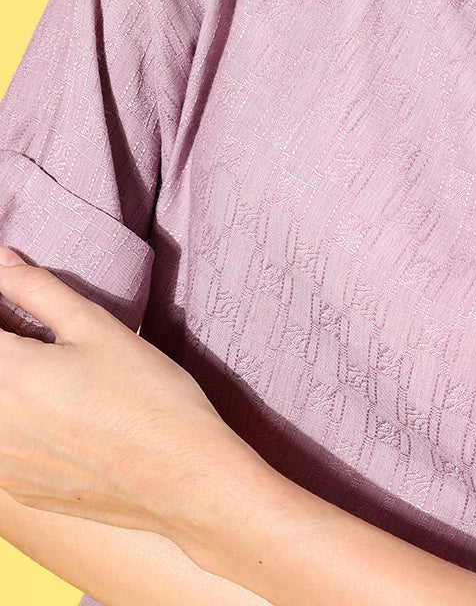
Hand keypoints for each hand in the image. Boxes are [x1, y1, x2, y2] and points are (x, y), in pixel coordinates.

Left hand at [0, 245, 234, 545]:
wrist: (182, 477)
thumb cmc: (148, 395)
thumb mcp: (96, 327)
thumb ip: (36, 289)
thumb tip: (0, 260)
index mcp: (7, 374)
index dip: (2, 309)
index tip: (21, 309)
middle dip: (10, 345)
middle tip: (41, 340)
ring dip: (14, 384)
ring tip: (55, 377)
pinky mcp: (13, 490)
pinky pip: (1, 446)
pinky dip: (17, 422)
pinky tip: (59, 415)